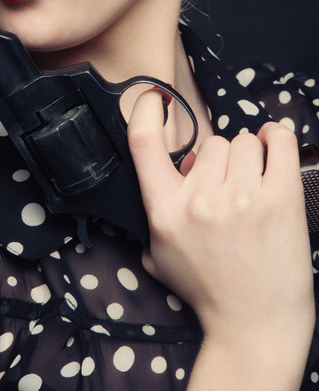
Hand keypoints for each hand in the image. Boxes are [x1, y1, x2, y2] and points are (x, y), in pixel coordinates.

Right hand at [127, 90, 314, 350]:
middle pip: (211, 143)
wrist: (254, 325)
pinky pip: (277, 142)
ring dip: (248, 157)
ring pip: (243, 141)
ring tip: (252, 186)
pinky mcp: (279, 199)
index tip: (153, 97)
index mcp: (165, 212)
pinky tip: (273, 144)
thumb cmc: (207, 290)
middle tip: (228, 189)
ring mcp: (241, 198)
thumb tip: (161, 171)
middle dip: (220, 160)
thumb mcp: (159, 254)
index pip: (143, 144)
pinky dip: (276, 137)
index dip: (144, 111)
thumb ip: (153, 212)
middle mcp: (199, 201)